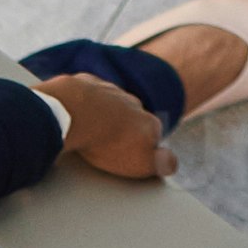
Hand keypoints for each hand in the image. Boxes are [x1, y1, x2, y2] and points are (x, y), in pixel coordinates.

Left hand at [46, 69, 168, 183]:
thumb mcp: (142, 162)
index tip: (129, 161)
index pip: (154, 137)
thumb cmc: (108, 142)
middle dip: (123, 131)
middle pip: (133, 120)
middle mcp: (134, 103)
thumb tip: (172, 163)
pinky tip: (75, 117)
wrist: (75, 112)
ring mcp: (111, 90)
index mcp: (150, 122)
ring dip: (103, 117)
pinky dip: (84, 104)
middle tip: (107, 150)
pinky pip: (88, 94)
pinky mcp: (87, 84)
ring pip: (111, 105)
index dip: (142, 150)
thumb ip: (164, 163)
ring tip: (89, 135)